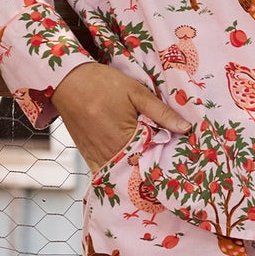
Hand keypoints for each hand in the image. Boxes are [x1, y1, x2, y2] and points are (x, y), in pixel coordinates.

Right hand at [50, 62, 192, 175]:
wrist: (68, 80)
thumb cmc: (102, 84)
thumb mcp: (137, 93)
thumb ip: (161, 113)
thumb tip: (186, 128)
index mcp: (125, 139)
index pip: (152, 160)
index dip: (165, 161)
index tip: (177, 163)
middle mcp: (109, 153)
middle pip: (137, 170)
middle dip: (151, 169)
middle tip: (165, 168)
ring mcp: (96, 157)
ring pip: (121, 175)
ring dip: (134, 173)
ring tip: (149, 169)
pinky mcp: (87, 155)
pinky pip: (104, 172)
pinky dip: (117, 173)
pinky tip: (127, 168)